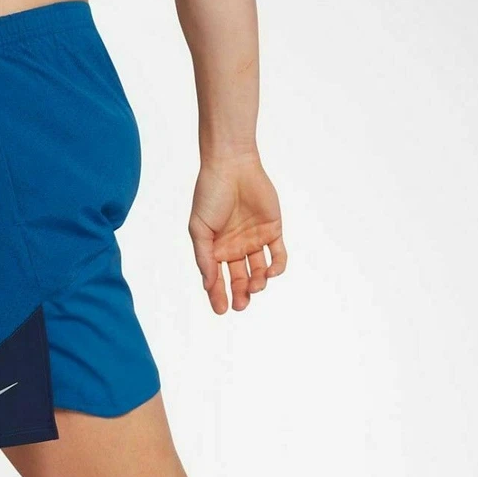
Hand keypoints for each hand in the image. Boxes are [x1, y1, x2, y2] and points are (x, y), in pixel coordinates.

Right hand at [189, 154, 286, 313]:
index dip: (218, 296)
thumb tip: (208, 284)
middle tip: (241, 304)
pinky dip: (277, 267)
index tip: (221, 309)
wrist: (231, 166)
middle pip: (239, 280)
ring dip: (258, 282)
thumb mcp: (199, 229)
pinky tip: (271, 273)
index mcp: (216, 250)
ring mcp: (255, 241)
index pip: (217, 280)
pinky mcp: (273, 231)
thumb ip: (204, 258)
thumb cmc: (210, 195)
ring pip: (259, 271)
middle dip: (241, 294)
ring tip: (255, 286)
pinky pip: (278, 255)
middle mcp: (235, 249)